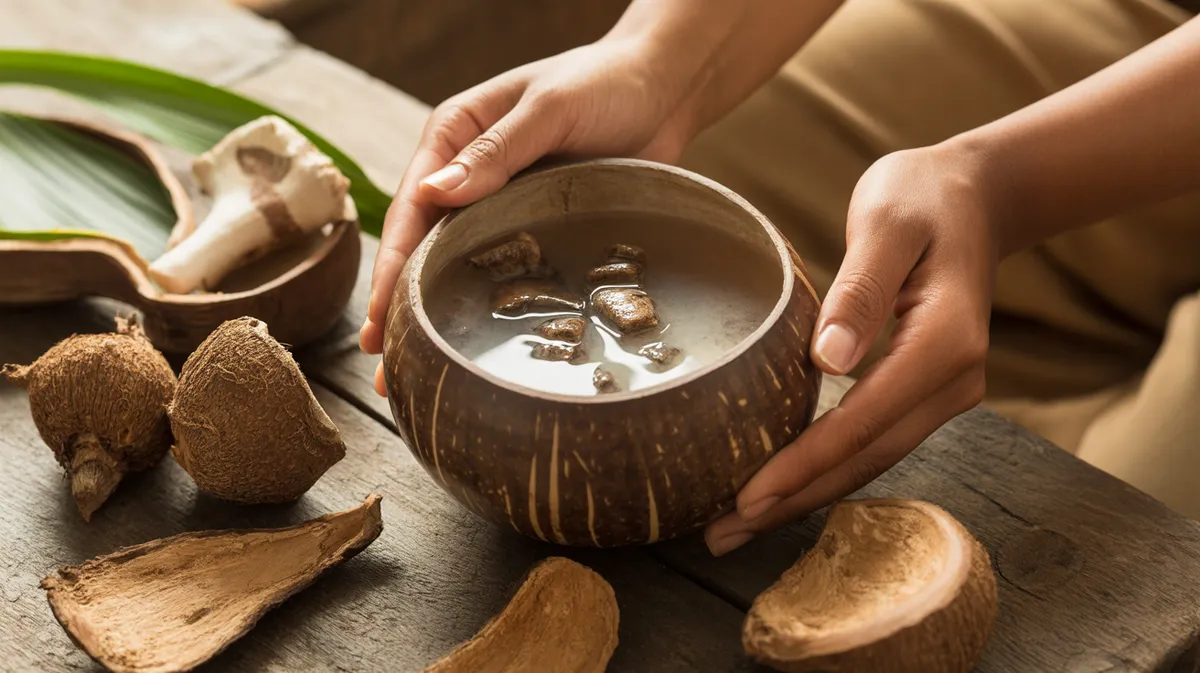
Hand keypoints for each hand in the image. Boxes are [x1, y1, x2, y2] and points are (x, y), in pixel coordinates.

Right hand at [359, 39, 697, 394]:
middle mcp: (467, 171)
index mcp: (454, 133)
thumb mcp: (550, 109)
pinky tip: (473, 338)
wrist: (664, 87)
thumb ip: (496, 151)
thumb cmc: (605, 82)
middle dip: (400, 300)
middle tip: (383, 359)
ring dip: (435, 308)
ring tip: (412, 366)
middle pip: (422, 242)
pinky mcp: (535, 222)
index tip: (380, 314)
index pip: (411, 206)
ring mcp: (501, 200)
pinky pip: (504, 265)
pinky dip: (483, 301)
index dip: (392, 265)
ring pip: (456, 260)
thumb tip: (434, 194)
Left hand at [704, 143, 999, 555]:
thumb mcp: (886, 223)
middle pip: (866, 458)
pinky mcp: (925, 391)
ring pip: (870, 460)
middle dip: (793, 500)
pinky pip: (872, 441)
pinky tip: (783, 486)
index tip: (747, 497)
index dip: (804, 463)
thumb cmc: (921, 197)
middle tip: (721, 533)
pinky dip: (826, 469)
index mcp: (945, 342)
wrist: (972, 197)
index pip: (863, 421)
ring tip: (737, 525)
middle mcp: (954, 380)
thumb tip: (828, 360)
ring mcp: (944, 391)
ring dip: (805, 496)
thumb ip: (861, 290)